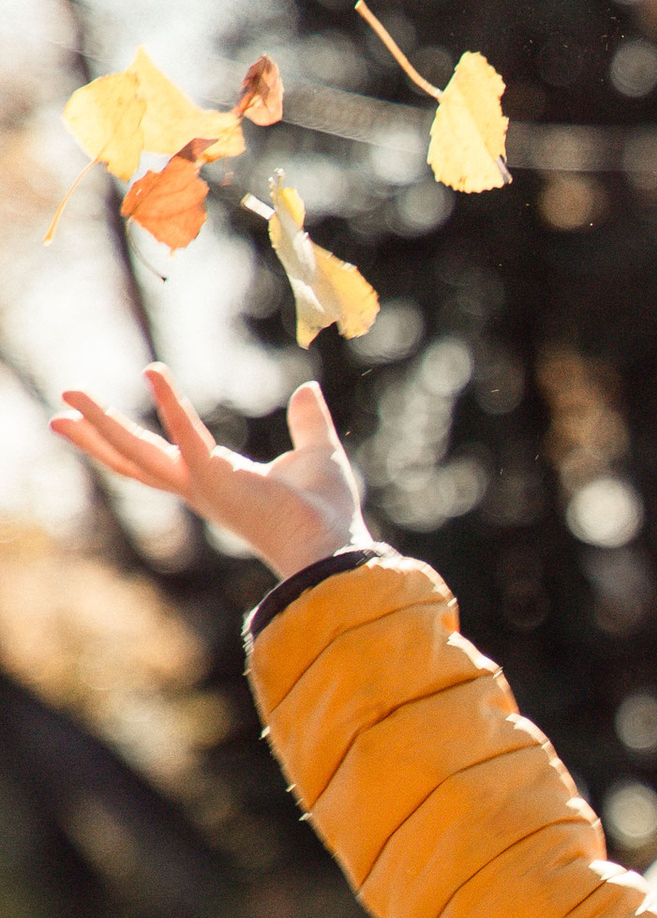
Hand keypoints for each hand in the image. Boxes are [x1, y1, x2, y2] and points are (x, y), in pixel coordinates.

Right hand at [53, 366, 370, 583]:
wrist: (336, 546)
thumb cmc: (327, 512)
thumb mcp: (316, 452)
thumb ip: (308, 422)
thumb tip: (306, 387)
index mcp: (216, 480)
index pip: (160, 457)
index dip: (127, 438)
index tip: (96, 418)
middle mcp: (200, 486)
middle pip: (132, 459)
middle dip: (95, 435)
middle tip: (59, 411)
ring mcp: (203, 485)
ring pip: (138, 452)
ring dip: (102, 424)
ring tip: (69, 397)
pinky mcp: (216, 478)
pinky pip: (188, 435)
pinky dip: (172, 403)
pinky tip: (154, 371)